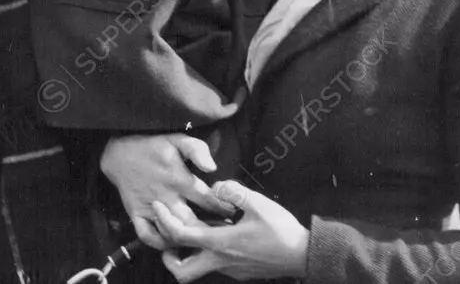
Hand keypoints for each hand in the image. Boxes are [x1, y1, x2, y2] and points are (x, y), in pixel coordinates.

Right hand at [100, 134, 234, 249]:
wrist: (119, 151)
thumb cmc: (152, 144)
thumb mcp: (177, 139)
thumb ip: (197, 149)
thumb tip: (213, 167)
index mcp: (180, 179)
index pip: (209, 200)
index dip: (224, 208)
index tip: (233, 213)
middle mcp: (167, 196)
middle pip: (193, 223)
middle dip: (211, 231)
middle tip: (223, 235)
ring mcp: (151, 207)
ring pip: (172, 232)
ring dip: (189, 239)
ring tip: (204, 242)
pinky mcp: (136, 213)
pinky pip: (148, 236)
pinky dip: (160, 243)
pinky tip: (173, 242)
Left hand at [153, 180, 308, 281]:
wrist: (302, 255)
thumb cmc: (280, 230)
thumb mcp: (258, 203)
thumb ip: (233, 192)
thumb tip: (216, 186)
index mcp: (221, 243)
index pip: (180, 236)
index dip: (164, 221)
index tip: (157, 206)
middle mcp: (220, 261)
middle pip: (181, 271)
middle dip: (167, 256)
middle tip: (166, 236)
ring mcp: (229, 270)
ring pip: (197, 270)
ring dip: (187, 254)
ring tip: (189, 232)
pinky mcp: (238, 272)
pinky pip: (214, 265)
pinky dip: (206, 252)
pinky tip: (215, 234)